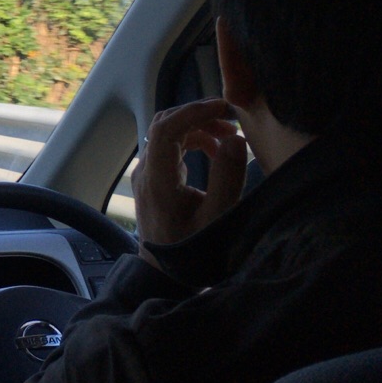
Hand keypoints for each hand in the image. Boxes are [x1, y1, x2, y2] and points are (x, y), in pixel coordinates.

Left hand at [131, 98, 247, 254]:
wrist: (165, 274)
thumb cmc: (192, 251)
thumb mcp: (217, 218)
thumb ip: (226, 178)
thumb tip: (235, 140)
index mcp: (158, 180)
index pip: (166, 129)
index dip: (194, 112)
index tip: (224, 108)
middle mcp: (146, 172)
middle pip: (164, 124)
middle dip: (198, 114)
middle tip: (231, 118)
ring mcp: (147, 174)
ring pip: (167, 132)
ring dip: (197, 126)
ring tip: (229, 135)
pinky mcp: (153, 178)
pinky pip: (169, 146)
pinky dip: (193, 139)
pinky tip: (215, 149)